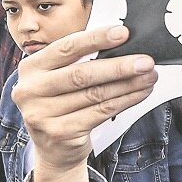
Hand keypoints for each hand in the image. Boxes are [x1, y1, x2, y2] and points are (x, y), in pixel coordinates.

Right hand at [12, 25, 157, 174]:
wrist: (54, 148)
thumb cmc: (62, 104)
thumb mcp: (60, 78)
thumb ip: (80, 60)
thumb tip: (123, 43)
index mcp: (32, 68)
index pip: (67, 48)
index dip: (96, 39)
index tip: (123, 33)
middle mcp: (31, 90)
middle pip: (82, 74)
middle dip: (119, 66)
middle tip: (146, 61)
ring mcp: (42, 114)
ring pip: (96, 94)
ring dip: (129, 84)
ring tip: (150, 76)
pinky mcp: (60, 132)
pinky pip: (101, 112)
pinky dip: (125, 100)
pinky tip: (141, 93)